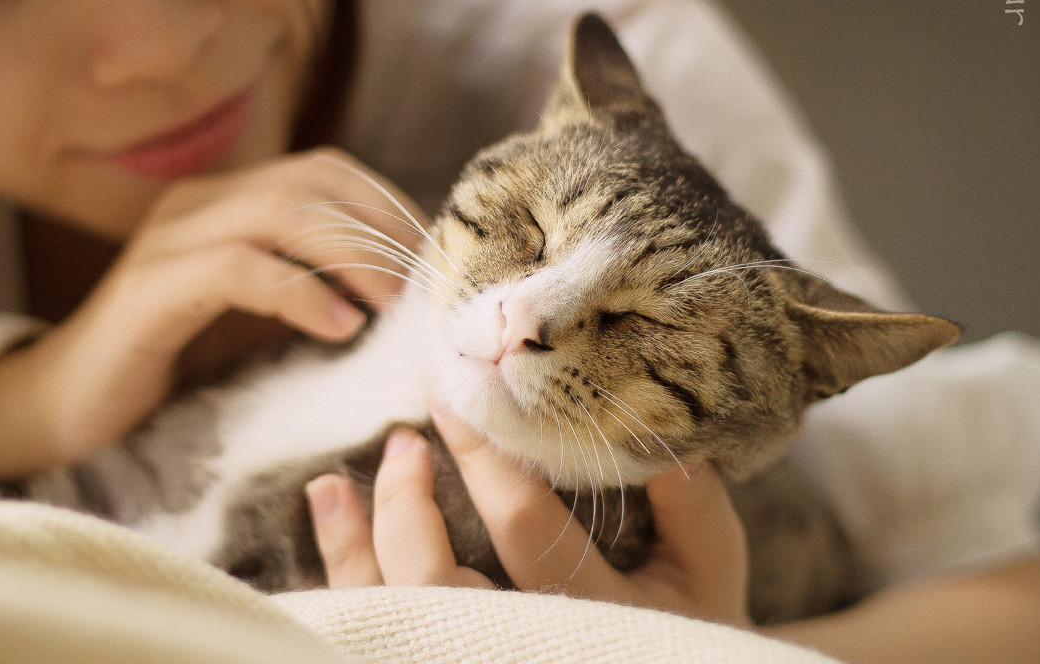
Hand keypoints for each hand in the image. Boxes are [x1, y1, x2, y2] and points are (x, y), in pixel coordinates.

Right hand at [0, 148, 425, 479]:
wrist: (70, 408)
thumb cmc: (176, 365)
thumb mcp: (261, 317)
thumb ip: (315, 287)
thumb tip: (404, 293)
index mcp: (227, 201)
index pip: (326, 170)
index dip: (389, 203)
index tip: (435, 256)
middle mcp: (198, 204)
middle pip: (312, 180)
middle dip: (381, 225)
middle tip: (425, 283)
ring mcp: (169, 240)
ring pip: (279, 210)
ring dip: (351, 253)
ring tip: (393, 303)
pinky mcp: (150, 289)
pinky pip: (237, 268)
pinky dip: (298, 292)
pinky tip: (339, 326)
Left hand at [307, 402, 752, 627]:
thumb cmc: (688, 625)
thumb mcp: (709, 570)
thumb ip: (694, 510)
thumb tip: (663, 443)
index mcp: (589, 615)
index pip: (524, 529)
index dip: (483, 460)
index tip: (450, 401)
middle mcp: (523, 645)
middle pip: (436, 581)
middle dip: (407, 503)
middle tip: (404, 438)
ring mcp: (474, 658)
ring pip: (394, 612)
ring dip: (353, 546)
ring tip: (330, 486)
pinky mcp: (442, 656)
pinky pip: (377, 629)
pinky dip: (347, 580)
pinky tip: (333, 533)